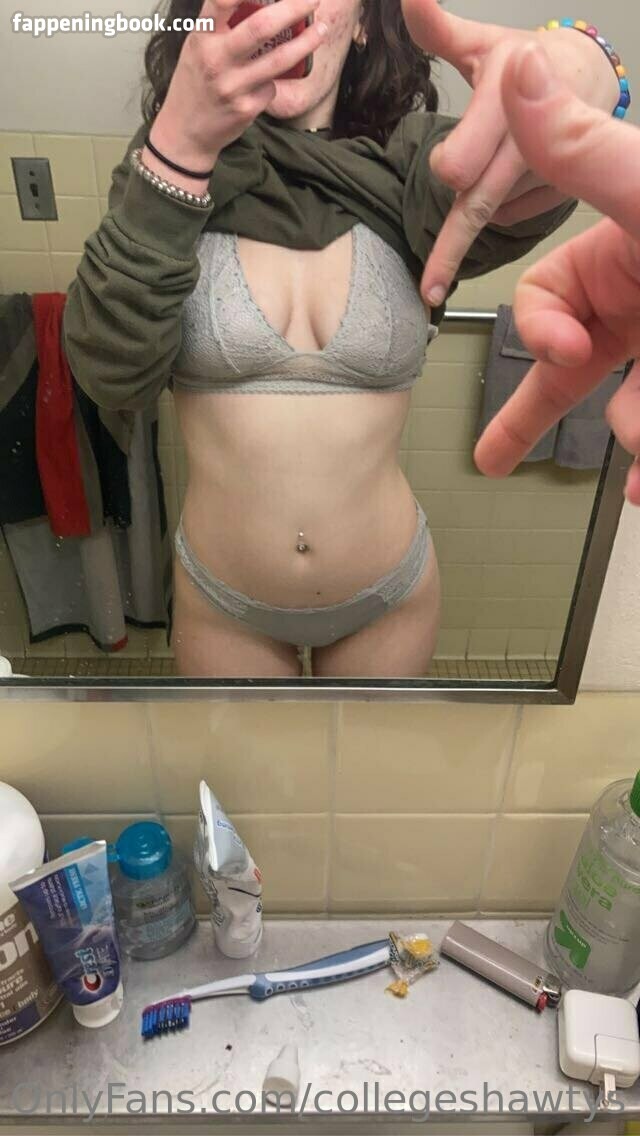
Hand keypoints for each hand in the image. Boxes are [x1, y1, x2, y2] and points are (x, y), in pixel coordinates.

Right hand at [149, 0, 325, 175]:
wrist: (184, 132)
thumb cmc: (194, 83)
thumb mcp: (197, 46)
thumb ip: (221, 24)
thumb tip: (257, 3)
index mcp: (201, 37)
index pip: (222, 0)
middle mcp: (216, 59)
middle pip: (261, 26)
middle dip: (294, 8)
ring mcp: (233, 86)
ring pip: (279, 59)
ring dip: (306, 42)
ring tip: (321, 29)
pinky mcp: (246, 108)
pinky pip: (272, 87)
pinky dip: (274, 81)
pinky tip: (264, 83)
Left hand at [400, 0, 618, 305]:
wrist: (588, 78)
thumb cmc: (522, 62)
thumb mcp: (482, 44)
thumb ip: (438, 30)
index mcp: (506, 100)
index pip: (467, 155)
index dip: (451, 164)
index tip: (443, 172)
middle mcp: (528, 142)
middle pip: (479, 205)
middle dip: (450, 249)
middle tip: (428, 287)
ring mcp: (546, 175)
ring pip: (494, 212)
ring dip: (475, 207)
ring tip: (483, 173)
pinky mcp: (555, 197)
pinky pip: (511, 218)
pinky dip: (498, 208)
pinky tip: (503, 182)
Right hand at [474, 44, 639, 503]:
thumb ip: (585, 151)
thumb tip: (522, 73)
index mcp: (618, 260)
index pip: (545, 301)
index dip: (542, 329)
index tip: (568, 348)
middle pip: (570, 368)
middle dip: (529, 414)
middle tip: (491, 458)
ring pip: (629, 407)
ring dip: (633, 432)